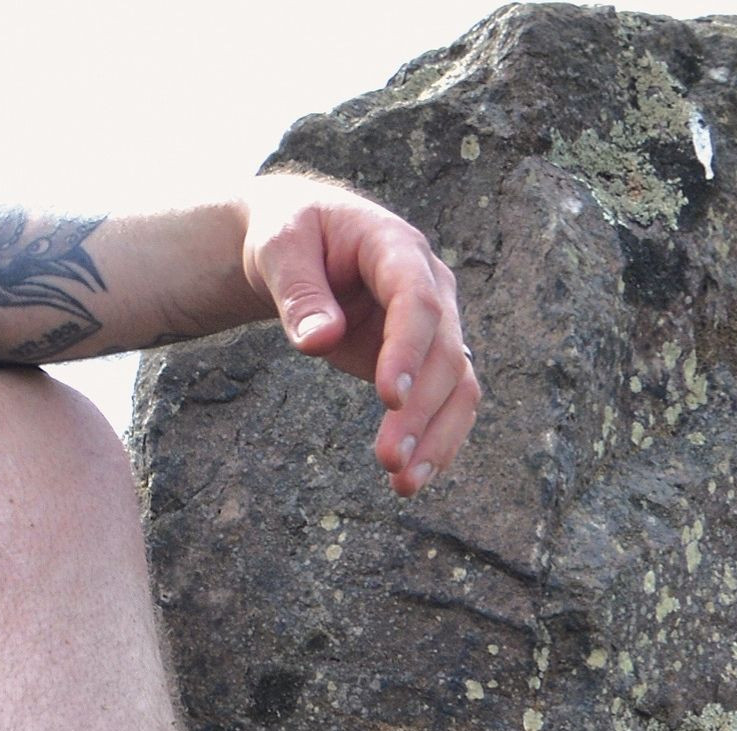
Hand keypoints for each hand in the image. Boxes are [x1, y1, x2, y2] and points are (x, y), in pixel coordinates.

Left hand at [238, 173, 478, 497]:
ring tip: (404, 486)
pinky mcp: (421, 357)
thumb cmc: (290, 236)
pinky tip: (412, 480)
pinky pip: (445, 400)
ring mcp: (432, 324)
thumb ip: (298, 293)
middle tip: (388, 461)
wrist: (302, 241)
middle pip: (442, 351)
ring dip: (436, 437)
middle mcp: (430, 285)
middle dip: (419, 410)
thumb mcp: (279, 249)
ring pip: (457, 383)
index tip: (388, 396)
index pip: (417, 299)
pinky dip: (435, 440)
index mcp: (395, 248)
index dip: (407, 348)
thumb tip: (319, 341)